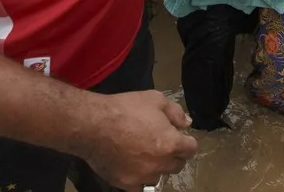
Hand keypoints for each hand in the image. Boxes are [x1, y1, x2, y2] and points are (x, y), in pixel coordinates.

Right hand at [76, 91, 197, 191]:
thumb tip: (187, 124)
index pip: (191, 149)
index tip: (180, 137)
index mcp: (171, 143)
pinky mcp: (125, 183)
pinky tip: (135, 167)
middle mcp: (159, 164)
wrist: (93, 125)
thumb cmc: (126, 108)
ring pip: (159, 176)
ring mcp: (142, 176)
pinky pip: (140, 187)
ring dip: (157, 167)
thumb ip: (175, 113)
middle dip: (174, 155)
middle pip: (177, 165)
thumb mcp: (155, 100)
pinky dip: (141, 179)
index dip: (187, 142)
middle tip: (163, 145)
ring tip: (146, 155)